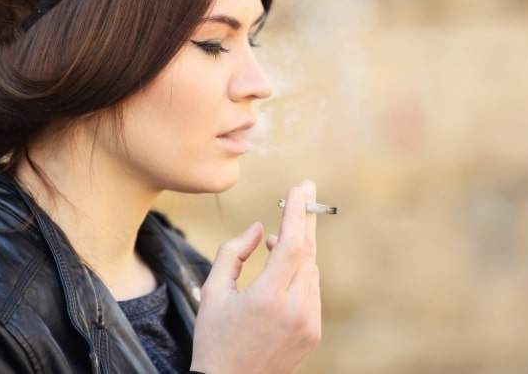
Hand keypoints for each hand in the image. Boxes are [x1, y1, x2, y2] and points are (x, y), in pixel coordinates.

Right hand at [190, 180, 321, 373]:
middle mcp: (295, 311)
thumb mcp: (213, 291)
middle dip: (305, 218)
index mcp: (267, 299)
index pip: (291, 245)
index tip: (297, 188)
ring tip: (276, 239)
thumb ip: (234, 252)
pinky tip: (282, 268)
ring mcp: (309, 324)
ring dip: (297, 248)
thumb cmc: (214, 337)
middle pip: (307, 253)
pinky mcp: (314, 333)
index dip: (296, 213)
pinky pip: (311, 290)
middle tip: (306, 189)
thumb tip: (260, 228)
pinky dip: (300, 272)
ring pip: (311, 271)